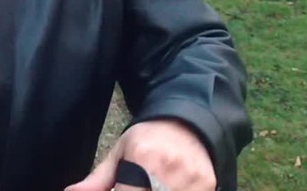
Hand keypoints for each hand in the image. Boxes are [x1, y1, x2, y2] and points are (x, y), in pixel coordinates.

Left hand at [65, 119, 215, 190]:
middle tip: (133, 187)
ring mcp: (193, 180)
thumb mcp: (121, 152)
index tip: (119, 190)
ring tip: (149, 183)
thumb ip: (98, 180)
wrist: (187, 122)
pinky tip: (164, 186)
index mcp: (144, 159)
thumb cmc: (148, 138)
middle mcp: (170, 170)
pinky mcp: (208, 186)